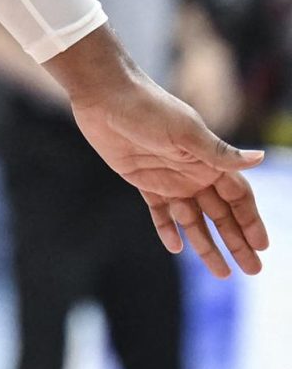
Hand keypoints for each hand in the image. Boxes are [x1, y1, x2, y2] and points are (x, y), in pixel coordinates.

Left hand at [54, 32, 268, 276]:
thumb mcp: (186, 133)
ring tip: (222, 272)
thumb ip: (219, 154)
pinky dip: (168, 229)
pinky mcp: (142, 181)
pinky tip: (176, 248)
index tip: (262, 246)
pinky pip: (159, 212)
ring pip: (193, 219)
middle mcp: (193, 172)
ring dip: (206, 244)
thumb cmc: (150, 108)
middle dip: (237, 241)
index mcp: (210, 161)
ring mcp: (168, 178)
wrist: (105, 96)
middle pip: (221, 214)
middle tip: (252, 270)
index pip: (238, 197)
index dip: (251, 221)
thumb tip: (261, 158)